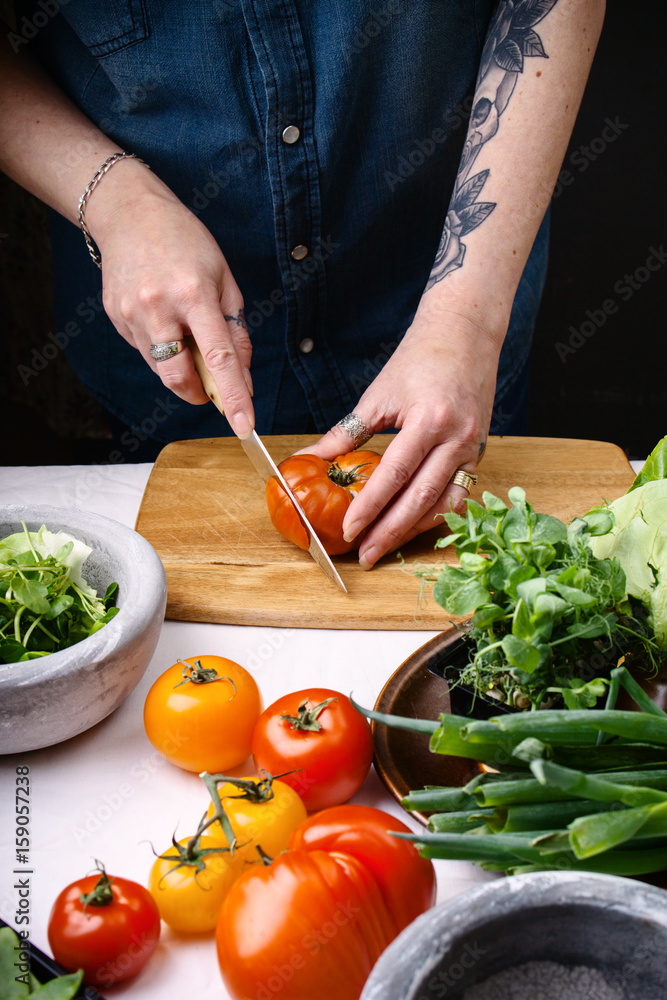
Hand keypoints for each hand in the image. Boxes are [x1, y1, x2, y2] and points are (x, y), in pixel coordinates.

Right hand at [86, 164, 253, 437]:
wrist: (129, 214)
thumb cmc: (186, 243)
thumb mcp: (223, 278)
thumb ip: (236, 331)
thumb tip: (244, 378)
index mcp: (194, 294)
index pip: (218, 358)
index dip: (233, 396)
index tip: (244, 426)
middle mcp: (158, 307)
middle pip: (180, 378)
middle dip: (199, 393)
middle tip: (211, 385)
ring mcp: (131, 315)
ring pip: (161, 369)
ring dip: (180, 367)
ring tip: (184, 330)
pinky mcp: (116, 319)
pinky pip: (145, 352)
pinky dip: (161, 348)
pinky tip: (162, 317)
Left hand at [305, 305, 501, 567]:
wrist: (465, 334)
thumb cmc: (420, 358)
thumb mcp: (378, 394)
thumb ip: (347, 432)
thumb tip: (313, 459)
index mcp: (430, 420)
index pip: (395, 474)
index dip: (370, 506)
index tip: (348, 531)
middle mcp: (457, 438)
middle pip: (421, 498)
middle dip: (390, 531)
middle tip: (365, 555)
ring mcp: (473, 449)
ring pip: (445, 504)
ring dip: (414, 530)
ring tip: (385, 547)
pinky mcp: (479, 453)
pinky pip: (459, 495)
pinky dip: (436, 515)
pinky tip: (414, 527)